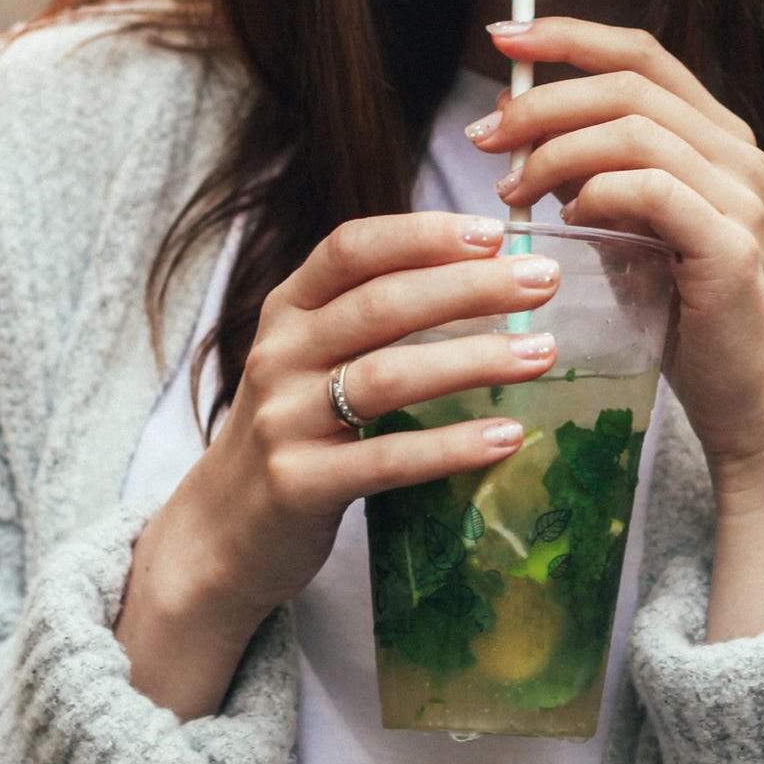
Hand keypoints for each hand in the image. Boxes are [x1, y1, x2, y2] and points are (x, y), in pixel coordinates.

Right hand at [118, 211, 562, 717]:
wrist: (220, 532)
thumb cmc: (294, 431)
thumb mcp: (314, 359)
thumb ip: (374, 317)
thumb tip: (489, 276)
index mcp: (287, 310)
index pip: (352, 248)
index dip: (423, 234)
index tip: (496, 232)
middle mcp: (279, 354)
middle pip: (381, 304)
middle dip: (470, 287)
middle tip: (543, 281)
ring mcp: (283, 419)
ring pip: (387, 376)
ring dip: (474, 360)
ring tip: (542, 354)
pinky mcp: (299, 484)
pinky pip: (387, 459)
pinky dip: (452, 446)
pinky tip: (507, 437)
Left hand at [472, 17, 763, 515]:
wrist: (744, 399)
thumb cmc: (681, 316)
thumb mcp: (629, 230)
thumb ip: (590, 174)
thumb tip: (519, 122)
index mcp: (715, 136)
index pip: (639, 54)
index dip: (568, 36)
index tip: (501, 37)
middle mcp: (738, 151)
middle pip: (629, 83)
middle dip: (544, 100)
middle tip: (484, 136)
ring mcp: (742, 195)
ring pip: (635, 130)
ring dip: (556, 153)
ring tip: (510, 192)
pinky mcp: (732, 244)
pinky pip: (651, 190)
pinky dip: (596, 194)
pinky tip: (566, 220)